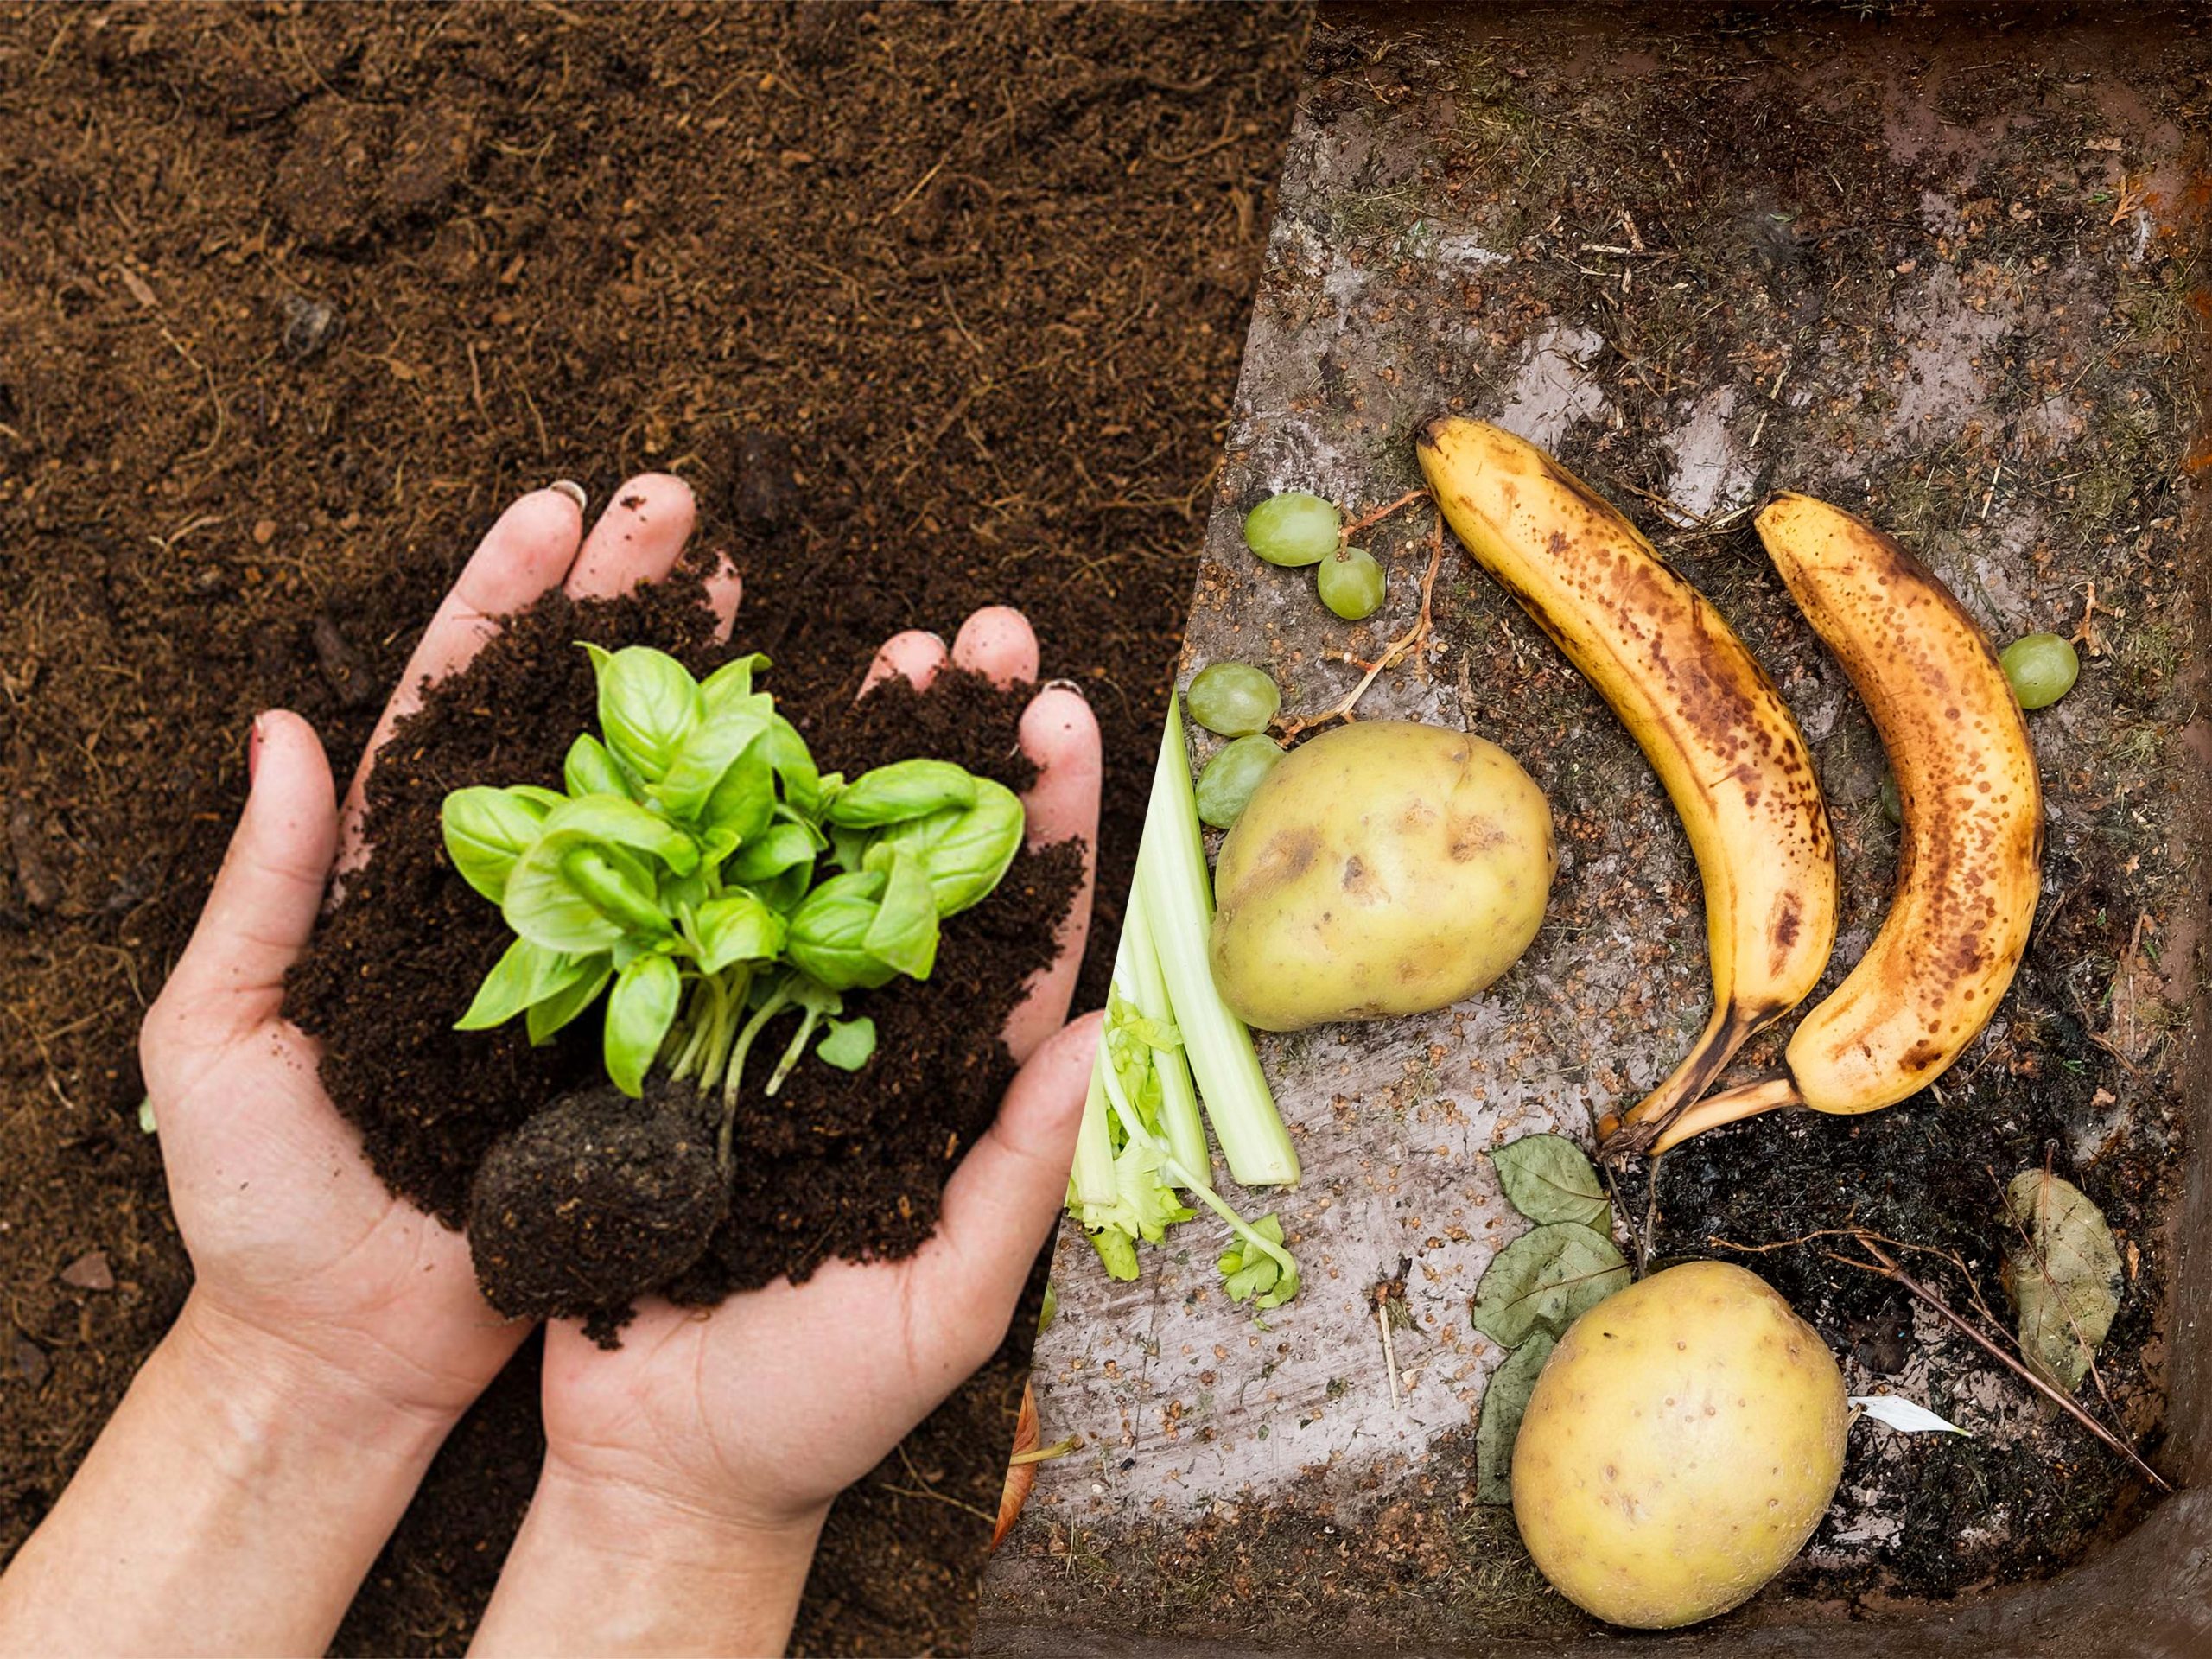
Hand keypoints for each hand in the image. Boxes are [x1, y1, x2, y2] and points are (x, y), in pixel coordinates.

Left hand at [140, 474, 731, 1422]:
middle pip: (579, 728)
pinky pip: (720, 941)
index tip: (559, 515)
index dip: (504, 608)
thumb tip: (279, 730)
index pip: (455, 711)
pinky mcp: (655, 1041)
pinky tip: (828, 783)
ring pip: (668, 813)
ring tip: (779, 604)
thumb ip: (256, 893)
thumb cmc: (261, 1207)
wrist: (352, 1354)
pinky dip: (774, 860)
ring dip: (724, 706)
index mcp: (404, 877)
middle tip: (688, 512)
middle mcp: (516, 900)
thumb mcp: (216, 1042)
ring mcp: (594, 966)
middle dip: (632, 612)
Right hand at [472, 614, 1101, 1655]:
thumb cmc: (815, 1405)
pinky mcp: (649, 1036)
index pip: (1011, 929)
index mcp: (940, 1079)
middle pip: (908, 859)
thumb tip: (1112, 1037)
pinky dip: (694, 825)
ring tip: (863, 637)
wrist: (654, 1461)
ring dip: (833, 748)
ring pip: (799, 861)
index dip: (1038, 821)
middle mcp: (854, 1029)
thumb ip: (1021, 1176)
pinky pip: (678, 916)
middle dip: (944, 741)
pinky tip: (708, 726)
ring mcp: (750, 1024)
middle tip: (972, 626)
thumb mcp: (942, 1305)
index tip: (1060, 711)